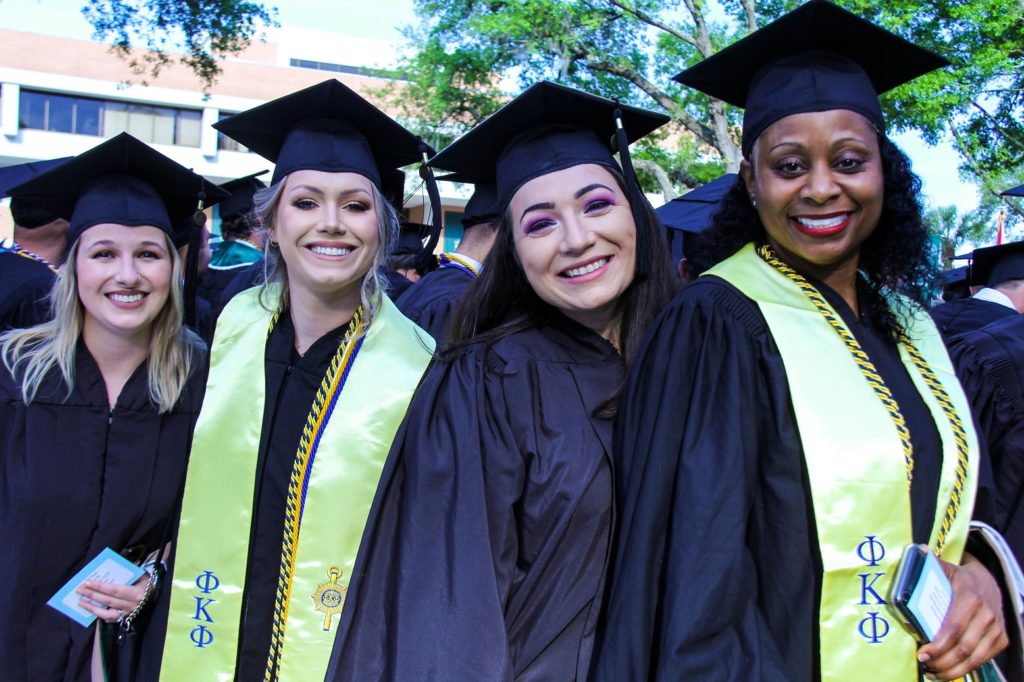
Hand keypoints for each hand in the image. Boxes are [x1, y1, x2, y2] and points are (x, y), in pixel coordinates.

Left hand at [76, 574, 149, 623]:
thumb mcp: (140, 575)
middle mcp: (131, 605)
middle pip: (107, 600)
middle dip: (92, 595)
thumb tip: (108, 571)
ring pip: (106, 613)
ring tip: (80, 601)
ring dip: (92, 607)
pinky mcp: (125, 618)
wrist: (155, 595)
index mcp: (136, 593)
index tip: (88, 582)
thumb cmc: (146, 583)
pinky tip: (91, 609)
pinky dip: (99, 614)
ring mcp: (128, 613)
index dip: (100, 587)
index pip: (115, 590)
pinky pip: (110, 619)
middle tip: (79, 589)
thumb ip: (127, 574)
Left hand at [917, 551, 1007, 679]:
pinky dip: (965, 669)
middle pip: (962, 647)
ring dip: (952, 670)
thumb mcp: (945, 568)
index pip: (952, 628)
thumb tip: (918, 551)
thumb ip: (931, 564)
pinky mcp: (1002, 639)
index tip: (921, 654)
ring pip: (973, 658)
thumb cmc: (959, 579)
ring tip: (933, 672)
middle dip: (941, 661)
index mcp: (969, 597)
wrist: (989, 583)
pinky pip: (983, 659)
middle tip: (924, 666)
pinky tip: (948, 670)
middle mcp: (986, 614)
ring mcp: (996, 628)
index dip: (937, 645)